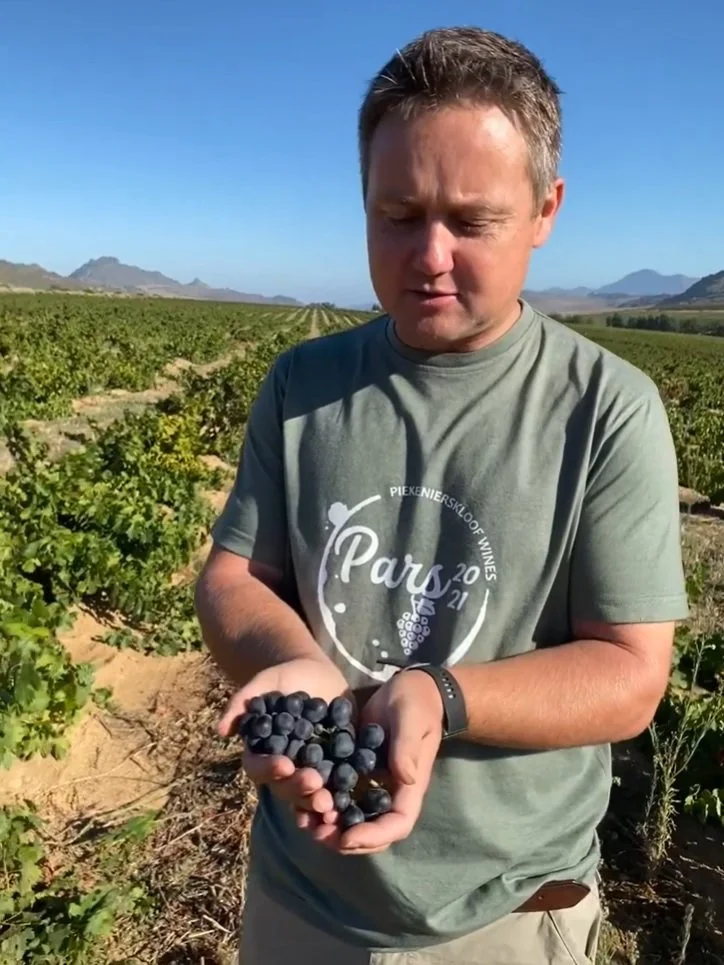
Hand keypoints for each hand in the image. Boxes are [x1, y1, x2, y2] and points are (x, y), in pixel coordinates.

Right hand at [218, 657, 349, 817]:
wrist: (318, 674)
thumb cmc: (285, 676)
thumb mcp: (265, 681)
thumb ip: (243, 701)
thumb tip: (220, 730)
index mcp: (263, 751)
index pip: (258, 767)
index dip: (269, 769)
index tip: (285, 765)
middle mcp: (284, 767)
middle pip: (284, 788)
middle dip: (298, 789)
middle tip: (315, 783)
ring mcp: (309, 771)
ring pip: (308, 795)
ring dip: (317, 802)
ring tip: (330, 802)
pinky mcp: (336, 769)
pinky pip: (336, 789)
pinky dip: (340, 798)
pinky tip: (348, 801)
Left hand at [301, 669, 443, 855]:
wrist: (411, 687)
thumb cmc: (416, 703)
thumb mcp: (412, 720)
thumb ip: (407, 747)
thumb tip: (404, 778)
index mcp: (409, 785)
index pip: (398, 823)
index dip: (373, 836)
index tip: (347, 836)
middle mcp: (391, 791)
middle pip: (374, 831)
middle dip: (347, 839)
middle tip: (318, 834)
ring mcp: (373, 783)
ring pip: (354, 817)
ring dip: (331, 826)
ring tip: (304, 822)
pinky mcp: (357, 770)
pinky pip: (341, 794)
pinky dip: (323, 801)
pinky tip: (300, 800)